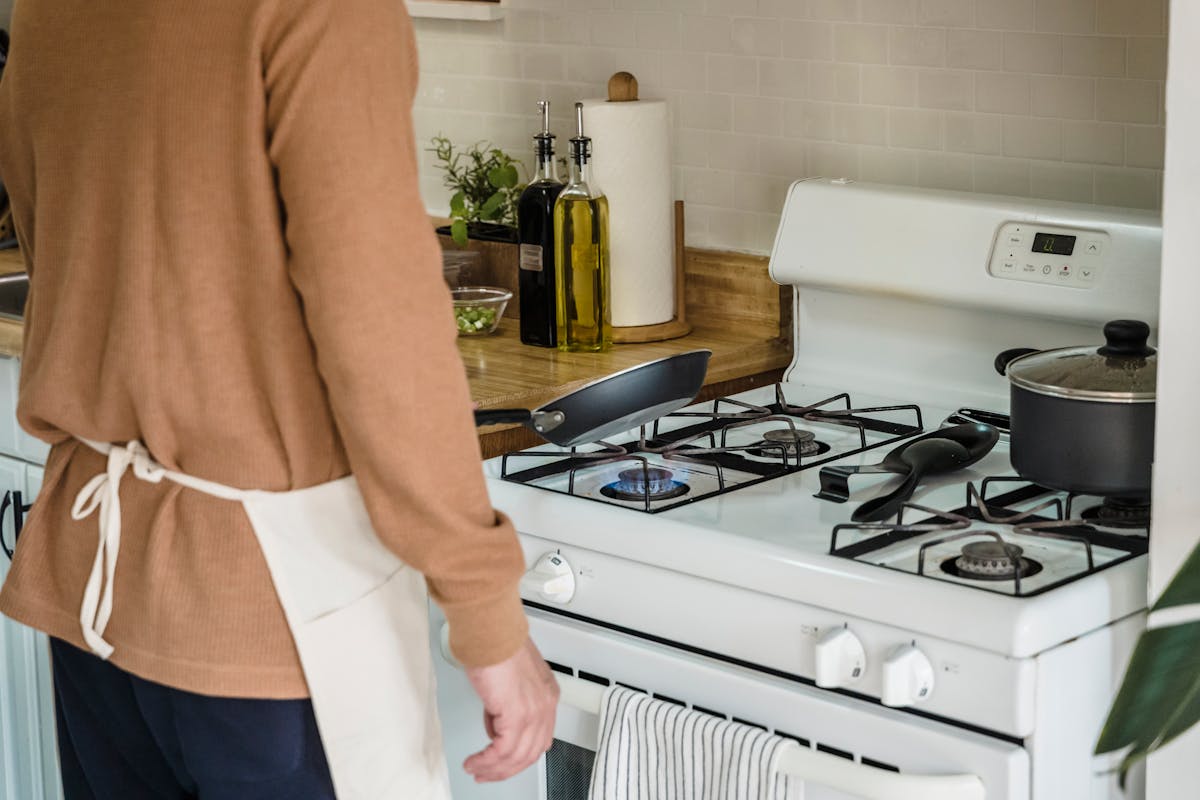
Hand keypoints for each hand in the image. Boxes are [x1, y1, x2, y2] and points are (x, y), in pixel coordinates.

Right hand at [462, 637, 559, 782]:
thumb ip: (508, 701)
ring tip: (476, 769)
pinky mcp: (517, 715)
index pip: (539, 737)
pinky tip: (475, 762)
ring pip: (517, 756)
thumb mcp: (509, 678)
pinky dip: (487, 761)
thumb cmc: (495, 642)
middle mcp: (545, 704)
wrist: (490, 631)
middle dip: (506, 768)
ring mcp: (534, 711)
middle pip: (531, 752)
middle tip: (486, 773)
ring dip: (493, 769)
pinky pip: (502, 751)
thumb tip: (496, 719)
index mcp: (547, 694)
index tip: (501, 761)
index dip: (519, 755)